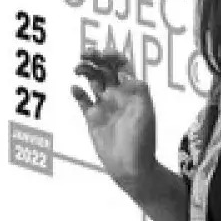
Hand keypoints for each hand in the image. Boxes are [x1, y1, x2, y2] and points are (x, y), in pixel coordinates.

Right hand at [72, 48, 157, 188]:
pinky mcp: (92, 118)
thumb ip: (138, 90)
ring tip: (77, 68)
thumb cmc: (142, 140)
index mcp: (132, 91)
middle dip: (95, 58)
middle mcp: (118, 95)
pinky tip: (75, 89)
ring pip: (92, 81)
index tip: (103, 53)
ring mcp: (104, 106)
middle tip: (84, 53)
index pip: (122, 66)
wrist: (131, 167)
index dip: (113, 56)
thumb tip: (126, 73)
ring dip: (85, 71)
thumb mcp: (145, 112)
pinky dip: (77, 92)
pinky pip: (83, 100)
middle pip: (105, 69)